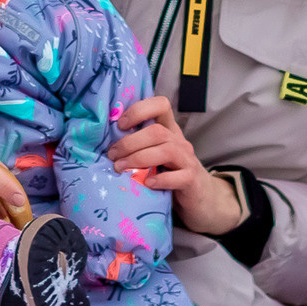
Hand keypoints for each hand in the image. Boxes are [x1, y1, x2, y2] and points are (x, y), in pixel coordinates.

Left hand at [107, 95, 245, 235]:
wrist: (200, 200)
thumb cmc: (170, 176)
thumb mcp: (155, 157)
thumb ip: (139, 146)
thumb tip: (106, 143)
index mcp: (169, 130)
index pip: (161, 105)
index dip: (139, 110)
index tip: (120, 125)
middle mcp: (179, 141)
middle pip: (156, 131)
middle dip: (130, 142)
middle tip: (112, 155)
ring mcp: (188, 160)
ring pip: (166, 150)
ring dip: (138, 158)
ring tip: (121, 169)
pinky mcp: (192, 180)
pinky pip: (178, 177)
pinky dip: (160, 179)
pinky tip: (147, 183)